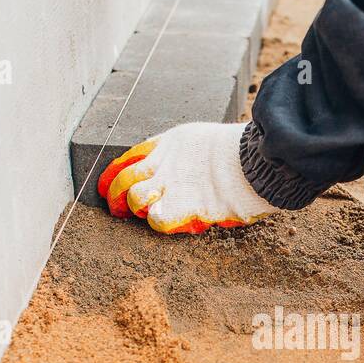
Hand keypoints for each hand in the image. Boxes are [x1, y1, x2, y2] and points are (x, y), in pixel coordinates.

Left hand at [97, 123, 276, 233]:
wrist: (259, 161)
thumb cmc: (241, 154)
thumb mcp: (203, 141)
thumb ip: (182, 156)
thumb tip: (168, 174)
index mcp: (169, 143)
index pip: (128, 159)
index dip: (111, 176)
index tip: (104, 189)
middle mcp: (166, 163)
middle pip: (124, 180)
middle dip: (115, 198)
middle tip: (116, 210)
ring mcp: (174, 185)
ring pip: (135, 198)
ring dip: (138, 209)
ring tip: (150, 214)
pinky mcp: (186, 206)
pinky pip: (158, 219)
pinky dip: (160, 222)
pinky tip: (171, 220)